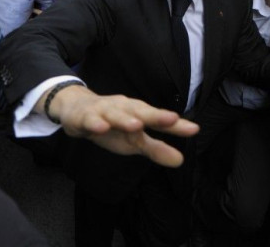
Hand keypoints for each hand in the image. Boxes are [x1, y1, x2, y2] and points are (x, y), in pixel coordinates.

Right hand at [42, 85, 198, 167]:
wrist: (76, 110)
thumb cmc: (111, 125)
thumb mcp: (133, 140)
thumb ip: (156, 149)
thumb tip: (181, 160)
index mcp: (138, 113)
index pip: (159, 119)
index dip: (175, 125)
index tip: (193, 129)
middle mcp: (123, 108)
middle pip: (140, 111)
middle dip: (155, 115)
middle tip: (171, 119)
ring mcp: (103, 110)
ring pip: (115, 114)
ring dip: (125, 118)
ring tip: (136, 125)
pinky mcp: (85, 116)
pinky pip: (90, 120)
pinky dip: (95, 122)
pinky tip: (101, 127)